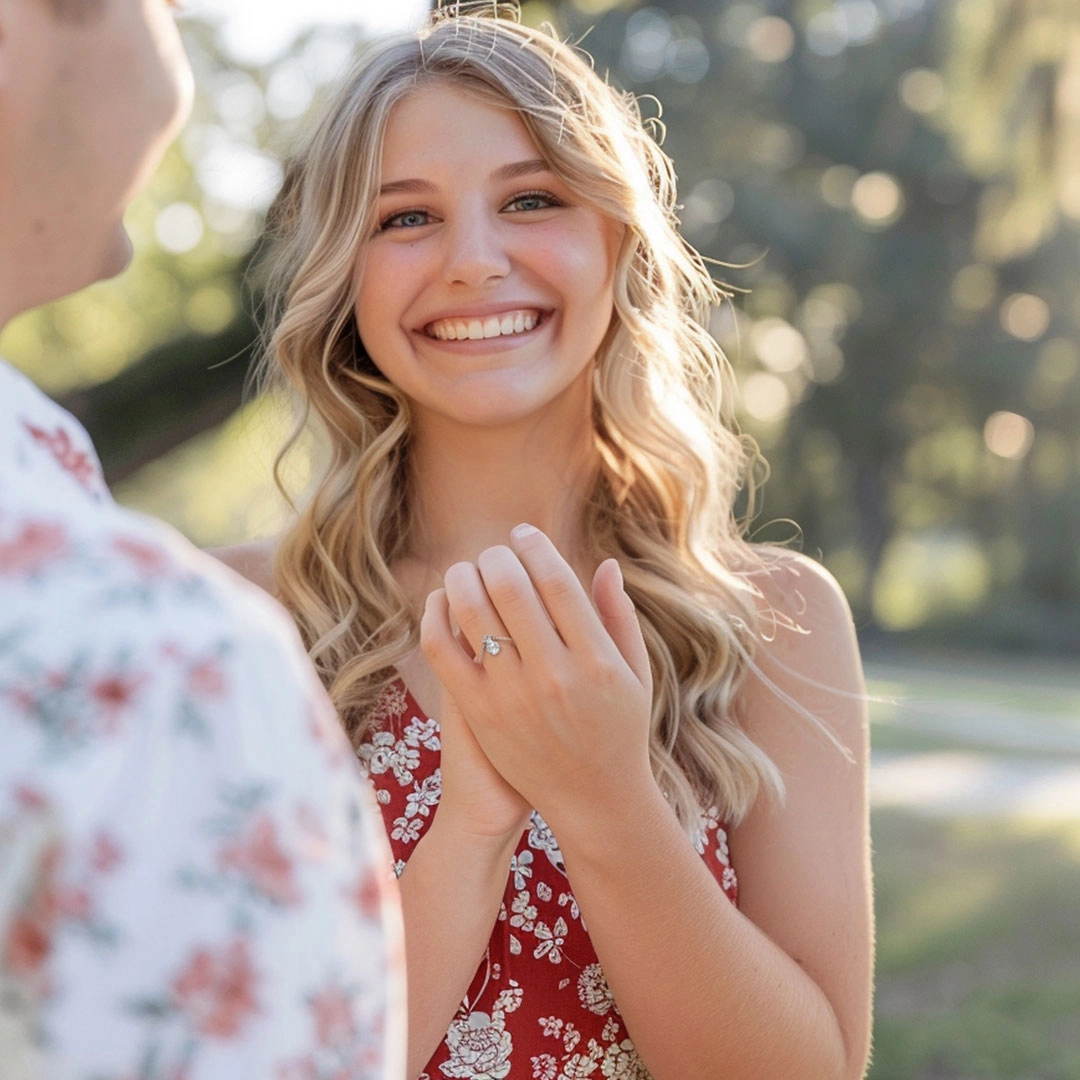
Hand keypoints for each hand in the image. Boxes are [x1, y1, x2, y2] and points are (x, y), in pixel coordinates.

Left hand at [421, 525, 654, 833]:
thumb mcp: (636, 674)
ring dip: (465, 578)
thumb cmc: (620, 729)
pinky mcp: (479, 715)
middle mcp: (554, 677)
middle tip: (495, 550)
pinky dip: (436, 617)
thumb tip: (607, 563)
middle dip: (498, 557)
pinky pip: (444, 652)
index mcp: (597, 661)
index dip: (536, 548)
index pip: (558, 583)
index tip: (524, 533)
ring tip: (468, 569)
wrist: (592, 800)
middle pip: (512, 590)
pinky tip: (443, 602)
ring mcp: (512, 697)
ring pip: (474, 614)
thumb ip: (620, 618)